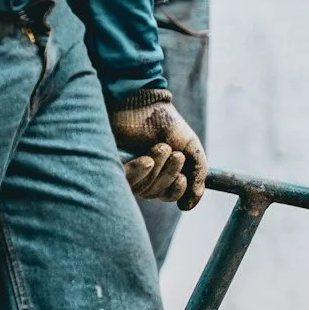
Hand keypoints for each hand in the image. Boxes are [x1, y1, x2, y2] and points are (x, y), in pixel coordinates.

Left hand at [109, 90, 206, 209]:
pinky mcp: (111, 164)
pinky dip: (139, 172)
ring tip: (160, 147)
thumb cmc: (166, 123)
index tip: (182, 178)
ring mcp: (126, 170)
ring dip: (157, 169)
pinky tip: (146, 159)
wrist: (146, 102)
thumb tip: (187, 207)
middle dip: (169, 174)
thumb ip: (197, 173)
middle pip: (155, 192)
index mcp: (161, 172)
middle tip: (173, 153)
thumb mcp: (190, 148)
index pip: (168, 195)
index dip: (176, 191)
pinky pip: (125, 181)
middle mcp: (142, 174)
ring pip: (142, 188)